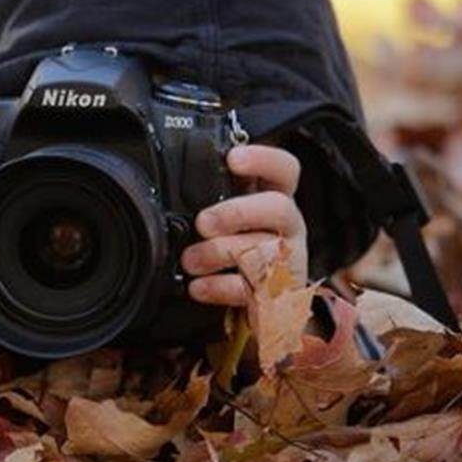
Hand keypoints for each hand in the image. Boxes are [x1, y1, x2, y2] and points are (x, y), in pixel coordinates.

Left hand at [180, 145, 306, 305]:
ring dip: (219, 253)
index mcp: (273, 198)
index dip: (263, 159)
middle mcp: (286, 226)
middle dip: (238, 212)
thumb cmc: (232, 246)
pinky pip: (252, 289)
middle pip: (279, 208)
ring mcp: (286, 260)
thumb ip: (214, 196)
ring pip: (264, 250)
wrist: (250, 302)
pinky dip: (220, 287)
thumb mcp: (225, 214)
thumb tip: (175, 183)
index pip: (284, 169)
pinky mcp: (277, 294)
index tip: (233, 159)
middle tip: (203, 222)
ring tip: (190, 260)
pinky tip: (199, 285)